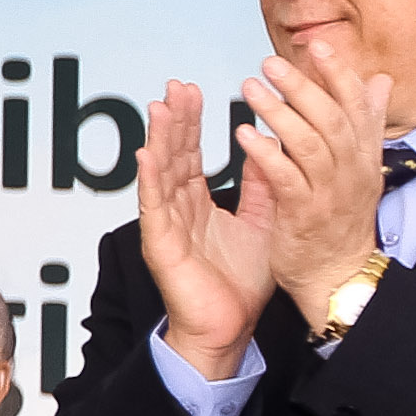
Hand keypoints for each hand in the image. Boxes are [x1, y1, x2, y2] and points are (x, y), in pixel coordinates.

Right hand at [137, 81, 273, 378]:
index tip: (192, 90)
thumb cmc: (239, 284)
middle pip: (173, 155)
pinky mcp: (161, 244)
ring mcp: (166, 224)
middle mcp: (178, 208)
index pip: (191, 153)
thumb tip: (268, 149)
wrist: (229, 329)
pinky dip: (150, 179)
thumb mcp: (261, 224)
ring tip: (159, 107)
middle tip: (175, 86)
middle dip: (174, 120)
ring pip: (161, 173)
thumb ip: (262, 188)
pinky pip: (154, 207)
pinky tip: (147, 155)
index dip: (191, 122)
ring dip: (159, 139)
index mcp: (198, 203)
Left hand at [234, 41, 394, 326]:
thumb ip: (364, 123)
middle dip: (303, 87)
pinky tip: (244, 136)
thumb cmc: (341, 219)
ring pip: (310, 145)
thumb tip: (379, 80)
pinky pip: (287, 180)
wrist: (338, 276)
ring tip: (250, 88)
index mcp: (364, 157)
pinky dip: (266, 155)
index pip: (357, 107)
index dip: (340, 75)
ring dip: (279, 113)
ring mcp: (331, 194)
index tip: (319, 46)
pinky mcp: (306, 217)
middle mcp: (353, 172)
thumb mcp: (360, 167)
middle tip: (270, 63)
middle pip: (332, 119)